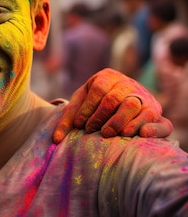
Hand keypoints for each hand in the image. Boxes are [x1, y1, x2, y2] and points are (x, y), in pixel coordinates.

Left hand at [53, 68, 171, 142]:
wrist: (114, 102)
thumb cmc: (93, 103)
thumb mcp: (79, 103)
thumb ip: (67, 117)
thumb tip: (56, 139)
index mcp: (107, 77)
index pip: (100, 89)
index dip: (88, 107)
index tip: (80, 124)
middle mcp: (128, 84)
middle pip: (117, 99)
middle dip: (102, 117)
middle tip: (94, 131)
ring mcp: (144, 97)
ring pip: (137, 107)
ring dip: (121, 123)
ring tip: (109, 134)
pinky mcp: (156, 113)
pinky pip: (161, 121)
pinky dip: (153, 128)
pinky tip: (141, 135)